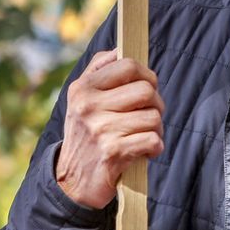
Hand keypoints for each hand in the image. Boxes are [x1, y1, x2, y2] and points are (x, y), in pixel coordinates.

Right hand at [55, 50, 164, 208]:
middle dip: (156, 103)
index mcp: (83, 88)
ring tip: (145, 134)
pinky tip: (146, 150)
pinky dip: (156, 147)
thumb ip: (99, 68)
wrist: (71, 181)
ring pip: (153, 116)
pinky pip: (153, 140)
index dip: (146, 75)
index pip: (128, 65)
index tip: (147, 87)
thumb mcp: (81, 97)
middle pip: (146, 90)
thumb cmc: (85, 133)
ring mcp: (100, 129)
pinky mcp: (113, 153)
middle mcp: (89, 106)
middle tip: (149, 114)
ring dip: (157, 128)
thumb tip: (121, 47)